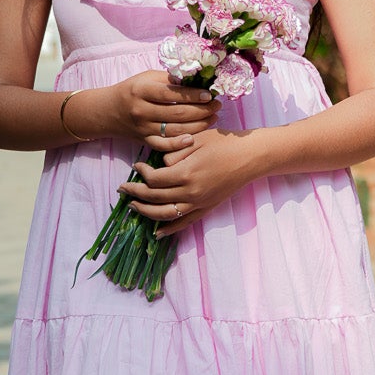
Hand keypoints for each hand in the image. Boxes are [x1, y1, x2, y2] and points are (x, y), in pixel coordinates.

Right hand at [102, 70, 217, 144]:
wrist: (109, 111)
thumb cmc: (133, 90)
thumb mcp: (146, 78)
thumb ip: (169, 79)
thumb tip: (196, 78)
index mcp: (142, 91)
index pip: (171, 94)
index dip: (192, 95)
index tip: (209, 94)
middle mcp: (141, 110)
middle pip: (176, 113)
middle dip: (201, 110)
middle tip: (216, 106)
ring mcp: (143, 128)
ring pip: (174, 130)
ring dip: (197, 125)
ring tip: (212, 118)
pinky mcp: (144, 141)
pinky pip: (163, 146)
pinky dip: (178, 145)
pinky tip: (192, 139)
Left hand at [118, 128, 262, 233]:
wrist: (250, 157)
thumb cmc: (224, 143)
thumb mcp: (196, 141)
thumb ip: (174, 153)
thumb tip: (160, 164)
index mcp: (186, 173)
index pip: (154, 180)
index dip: (141, 174)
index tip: (136, 166)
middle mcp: (191, 192)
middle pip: (155, 198)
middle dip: (136, 193)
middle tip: (123, 188)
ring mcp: (199, 203)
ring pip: (166, 214)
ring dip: (146, 212)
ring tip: (133, 207)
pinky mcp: (207, 208)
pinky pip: (185, 223)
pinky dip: (169, 229)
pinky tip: (157, 233)